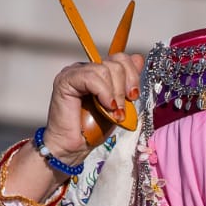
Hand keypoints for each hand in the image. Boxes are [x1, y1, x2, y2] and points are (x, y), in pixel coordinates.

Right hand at [1, 53, 145, 203]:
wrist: (74, 147)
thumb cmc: (93, 129)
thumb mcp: (119, 104)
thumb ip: (127, 83)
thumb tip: (139, 58)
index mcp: (99, 73)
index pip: (120, 58)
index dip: (132, 74)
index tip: (134, 96)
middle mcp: (86, 69)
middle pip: (114, 62)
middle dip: (124, 87)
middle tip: (122, 108)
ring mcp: (74, 73)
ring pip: (104, 69)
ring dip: (114, 93)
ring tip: (113, 111)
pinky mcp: (66, 81)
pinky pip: (91, 78)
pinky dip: (103, 92)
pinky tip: (106, 106)